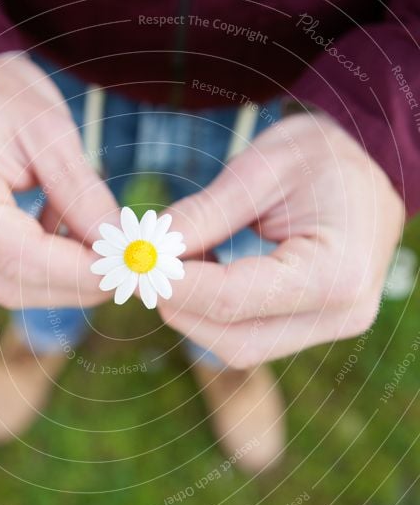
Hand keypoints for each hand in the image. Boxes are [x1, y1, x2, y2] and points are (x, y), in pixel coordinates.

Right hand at [0, 53, 117, 307]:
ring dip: (63, 275)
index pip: (23, 259)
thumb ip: (83, 193)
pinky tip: (62, 228)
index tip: (129, 266)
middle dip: (77, 282)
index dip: (80, 273)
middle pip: (17, 284)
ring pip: (11, 286)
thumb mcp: (50, 130)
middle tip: (126, 265)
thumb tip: (120, 246)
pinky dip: (43, 264)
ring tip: (99, 241)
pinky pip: (2, 272)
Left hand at [159, 112, 404, 367]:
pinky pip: (251, 337)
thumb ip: (206, 213)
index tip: (132, 264)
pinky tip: (197, 277)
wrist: (371, 169)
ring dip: (193, 314)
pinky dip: (213, 314)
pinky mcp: (315, 327)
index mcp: (336, 272)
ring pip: (239, 346)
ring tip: (169, 267)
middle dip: (180, 308)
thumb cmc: (323, 157)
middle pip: (235, 340)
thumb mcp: (263, 166)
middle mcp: (341, 314)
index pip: (234, 299)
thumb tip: (148, 249)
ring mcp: (331, 327)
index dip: (175, 285)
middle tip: (141, 270)